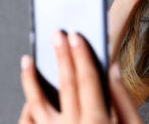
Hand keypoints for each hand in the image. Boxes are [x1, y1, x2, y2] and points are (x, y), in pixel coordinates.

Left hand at [19, 31, 141, 123]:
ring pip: (37, 105)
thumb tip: (112, 66)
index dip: (82, 55)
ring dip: (31, 81)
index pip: (87, 80)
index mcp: (98, 123)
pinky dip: (26, 109)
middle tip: (57, 34)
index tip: (76, 35)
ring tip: (27, 60)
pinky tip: (28, 97)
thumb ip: (122, 98)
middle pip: (65, 85)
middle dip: (61, 56)